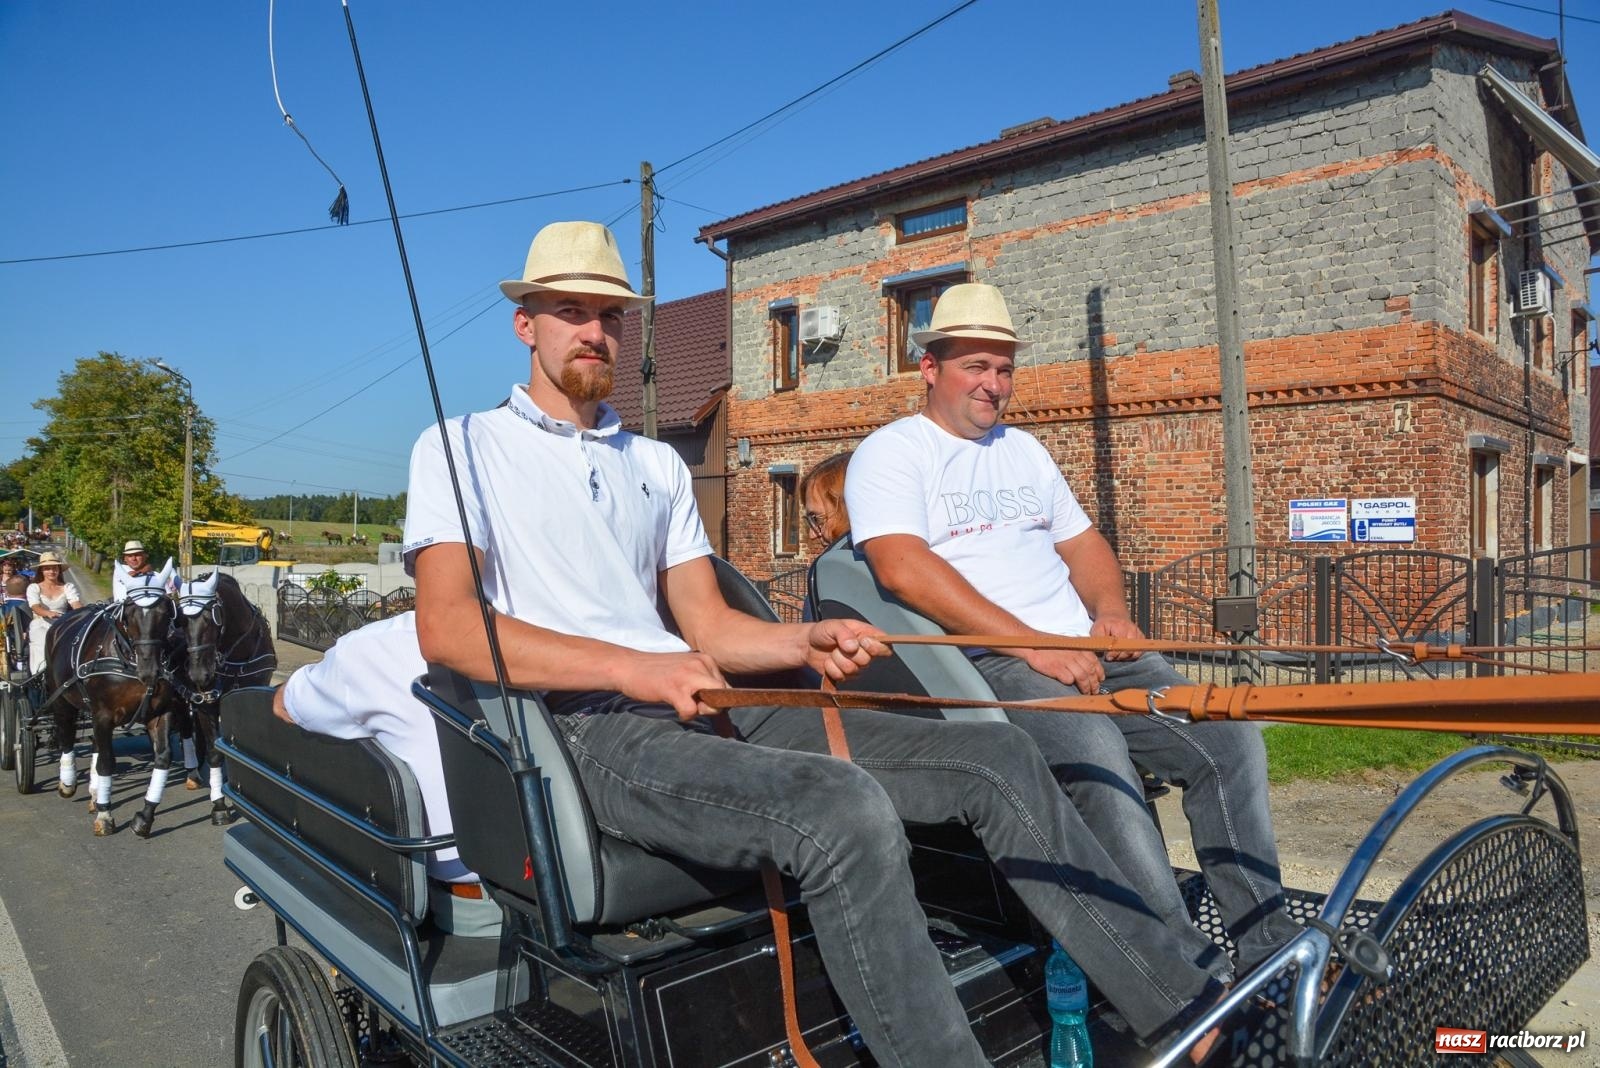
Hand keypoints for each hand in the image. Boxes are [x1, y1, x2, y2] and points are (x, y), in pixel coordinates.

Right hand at [615, 650, 729, 721]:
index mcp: (705, 660)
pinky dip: (684, 714)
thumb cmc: (657, 673)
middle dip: (711, 706)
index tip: (698, 699)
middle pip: (723, 695)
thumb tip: (725, 712)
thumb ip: (704, 685)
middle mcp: (701, 664)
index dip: (715, 699)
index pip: (726, 687)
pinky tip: (672, 704)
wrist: (628, 666)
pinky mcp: (675, 688)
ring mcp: (688, 675)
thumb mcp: (686, 672)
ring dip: (698, 710)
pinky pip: (691, 711)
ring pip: (712, 703)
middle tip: (691, 703)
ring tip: (680, 701)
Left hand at [803, 618, 888, 682]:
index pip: (885, 645)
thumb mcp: (832, 625)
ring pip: (853, 669)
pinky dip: (831, 669)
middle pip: (867, 660)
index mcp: (867, 635)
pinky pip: (842, 677)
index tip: (862, 642)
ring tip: (832, 652)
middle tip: (838, 645)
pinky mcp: (846, 676)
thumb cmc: (823, 631)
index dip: (876, 647)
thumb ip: (844, 633)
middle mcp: (865, 652)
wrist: (808, 645)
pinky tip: (828, 661)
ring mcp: (856, 665)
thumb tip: (853, 646)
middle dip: (849, 653)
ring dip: (837, 660)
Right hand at [1019, 646, 1103, 694]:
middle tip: (1095, 691)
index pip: (1095, 662)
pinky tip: (1072, 688)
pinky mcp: (1057, 669)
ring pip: (1083, 677)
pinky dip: (1072, 684)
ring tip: (1087, 693)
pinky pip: (1069, 679)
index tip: (1100, 680)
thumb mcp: (1068, 644)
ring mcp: (1067, 662)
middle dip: (1095, 683)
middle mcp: (1075, 654)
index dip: (1099, 672)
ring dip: (1086, 687)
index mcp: (1079, 648)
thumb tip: (1087, 665)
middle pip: (1090, 671)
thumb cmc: (1049, 645)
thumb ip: (1078, 653)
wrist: (1032, 643)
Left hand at [1090, 614, 1144, 661]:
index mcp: (1120, 627)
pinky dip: (1134, 655)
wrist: (1114, 614)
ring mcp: (1137, 633)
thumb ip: (1098, 639)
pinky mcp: (1141, 636)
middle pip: (1128, 649)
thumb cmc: (1105, 623)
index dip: (1113, 653)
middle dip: (1119, 656)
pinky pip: (1141, 650)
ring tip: (1118, 655)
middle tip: (1112, 657)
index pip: (1119, 644)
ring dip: (1127, 656)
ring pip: (1135, 651)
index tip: (1108, 657)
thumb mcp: (1097, 628)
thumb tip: (1101, 651)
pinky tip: (1125, 654)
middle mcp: (1131, 630)